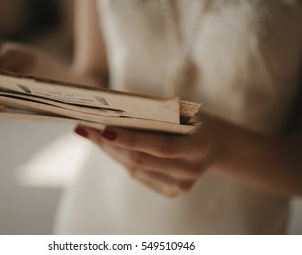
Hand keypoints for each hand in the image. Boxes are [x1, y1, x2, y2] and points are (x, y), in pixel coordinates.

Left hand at [74, 122, 214, 196]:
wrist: (215, 146)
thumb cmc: (196, 121)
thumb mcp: (184, 112)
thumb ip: (157, 113)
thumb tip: (116, 109)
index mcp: (198, 147)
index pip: (160, 146)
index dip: (130, 140)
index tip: (103, 129)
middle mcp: (189, 171)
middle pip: (140, 160)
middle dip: (110, 144)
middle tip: (86, 128)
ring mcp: (181, 186)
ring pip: (135, 169)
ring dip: (110, 151)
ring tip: (89, 133)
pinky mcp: (171, 191)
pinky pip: (138, 175)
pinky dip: (121, 159)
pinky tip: (107, 146)